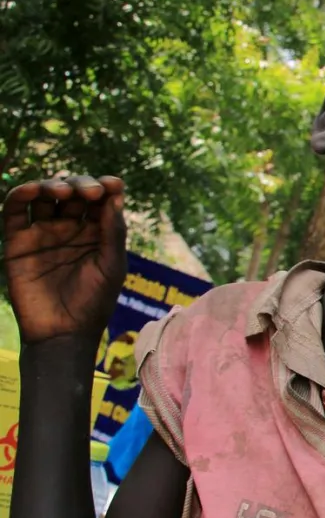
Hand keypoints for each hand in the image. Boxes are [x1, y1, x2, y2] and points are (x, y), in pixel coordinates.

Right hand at [2, 176, 126, 344]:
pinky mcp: (18, 241)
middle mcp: (70, 228)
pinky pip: (15, 211)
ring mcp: (43, 232)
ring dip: (53, 185)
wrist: (62, 332)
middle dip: (82, 185)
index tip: (112, 184)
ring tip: (64, 192)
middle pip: (74, 192)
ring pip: (44, 196)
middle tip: (90, 192)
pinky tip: (33, 189)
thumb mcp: (112, 266)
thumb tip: (116, 195)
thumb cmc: (94, 302)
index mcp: (97, 232)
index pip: (101, 199)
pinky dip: (21, 194)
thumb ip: (113, 231)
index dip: (106, 186)